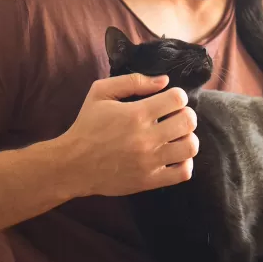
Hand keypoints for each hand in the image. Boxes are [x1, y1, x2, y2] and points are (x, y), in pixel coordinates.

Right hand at [58, 73, 198, 197]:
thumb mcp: (100, 93)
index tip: (169, 101)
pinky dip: (184, 163)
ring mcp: (149, 161)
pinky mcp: (149, 180)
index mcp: (136, 114)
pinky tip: (173, 156)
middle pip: (189, 121)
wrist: (73, 164)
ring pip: (190, 147)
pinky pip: (183, 173)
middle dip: (185, 115)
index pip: (178, 99)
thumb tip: (164, 81)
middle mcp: (146, 138)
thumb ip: (132, 81)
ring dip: (187, 138)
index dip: (177, 96)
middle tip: (175, 117)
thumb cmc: (87, 125)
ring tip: (175, 137)